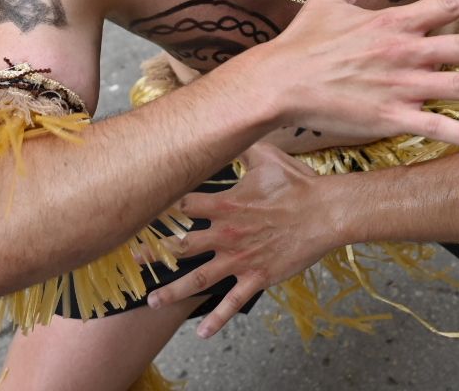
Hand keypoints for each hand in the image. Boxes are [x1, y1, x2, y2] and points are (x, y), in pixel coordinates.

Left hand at [148, 143, 330, 335]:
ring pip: (199, 278)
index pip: (182, 205)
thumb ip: (242, 146)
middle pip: (181, 245)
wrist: (326, 212)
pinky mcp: (257, 277)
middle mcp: (226, 234)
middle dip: (155, 253)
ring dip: (173, 291)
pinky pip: (233, 302)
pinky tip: (202, 334)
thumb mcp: (267, 157)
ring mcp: (240, 259)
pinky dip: (217, 319)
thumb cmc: (297, 183)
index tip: (140, 213)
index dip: (160, 208)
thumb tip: (232, 124)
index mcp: (225, 204)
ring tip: (152, 301)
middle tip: (133, 260)